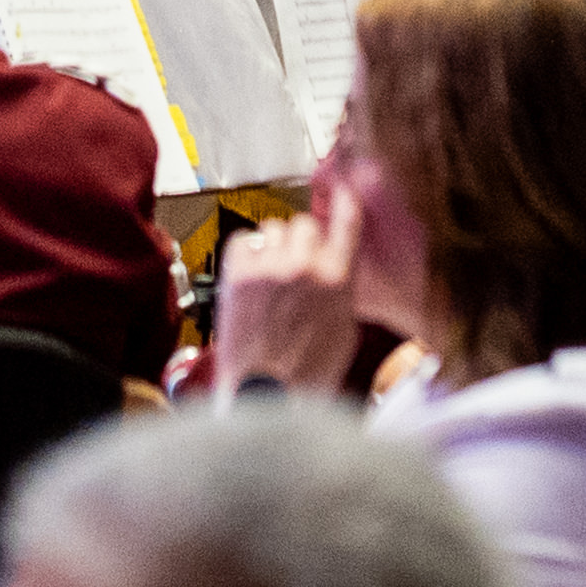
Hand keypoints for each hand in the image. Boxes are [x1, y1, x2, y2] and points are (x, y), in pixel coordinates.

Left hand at [211, 177, 368, 396]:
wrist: (265, 395)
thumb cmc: (307, 375)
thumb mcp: (345, 333)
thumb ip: (342, 293)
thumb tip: (336, 273)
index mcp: (338, 279)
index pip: (347, 222)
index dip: (345, 202)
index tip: (342, 192)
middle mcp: (305, 265)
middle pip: (304, 223)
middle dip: (301, 241)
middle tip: (295, 265)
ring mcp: (270, 266)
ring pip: (273, 228)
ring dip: (274, 245)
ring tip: (270, 275)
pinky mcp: (238, 273)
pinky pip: (244, 239)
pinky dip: (247, 252)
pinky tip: (250, 274)